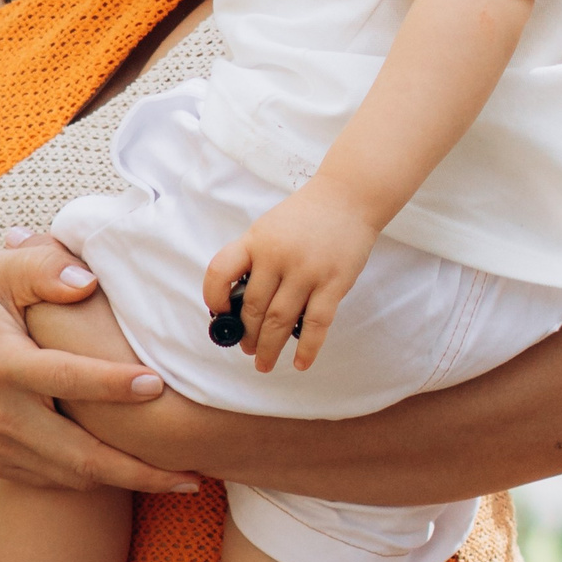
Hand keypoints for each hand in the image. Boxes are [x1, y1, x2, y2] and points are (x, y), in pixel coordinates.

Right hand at [0, 233, 191, 493]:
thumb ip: (43, 267)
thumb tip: (89, 282)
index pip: (63, 378)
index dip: (110, 383)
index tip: (157, 383)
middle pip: (77, 454)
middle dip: (138, 469)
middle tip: (194, 474)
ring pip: (72, 478)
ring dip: (127, 482)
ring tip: (181, 482)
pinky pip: (56, 482)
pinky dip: (98, 482)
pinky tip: (138, 475)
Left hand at [202, 184, 379, 374]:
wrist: (348, 198)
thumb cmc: (304, 217)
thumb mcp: (268, 228)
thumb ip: (254, 258)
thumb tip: (239, 302)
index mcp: (255, 240)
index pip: (220, 270)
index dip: (213, 296)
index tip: (220, 313)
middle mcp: (277, 256)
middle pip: (253, 307)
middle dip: (247, 334)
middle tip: (248, 348)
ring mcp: (306, 271)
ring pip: (280, 320)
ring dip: (270, 347)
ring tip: (264, 362)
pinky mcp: (334, 283)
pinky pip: (316, 323)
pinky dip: (307, 348)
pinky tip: (301, 363)